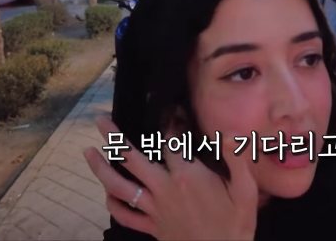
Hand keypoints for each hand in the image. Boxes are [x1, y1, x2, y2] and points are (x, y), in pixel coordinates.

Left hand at [84, 116, 257, 240]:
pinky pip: (125, 216)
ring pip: (119, 187)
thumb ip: (236, 158)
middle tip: (100, 121)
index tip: (167, 108)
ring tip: (88, 153)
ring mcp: (155, 209)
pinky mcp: (152, 227)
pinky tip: (106, 195)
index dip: (169, 122)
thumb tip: (227, 133)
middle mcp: (165, 189)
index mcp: (188, 176)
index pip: (170, 141)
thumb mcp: (246, 190)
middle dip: (114, 137)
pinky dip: (113, 205)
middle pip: (132, 159)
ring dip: (101, 169)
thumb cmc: (237, 225)